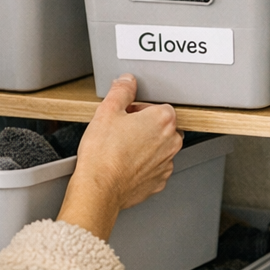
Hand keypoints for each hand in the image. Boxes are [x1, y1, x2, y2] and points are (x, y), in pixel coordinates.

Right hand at [57, 74, 181, 240]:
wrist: (99, 188)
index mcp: (162, 120)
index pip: (158, 106)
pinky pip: (154, 168)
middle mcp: (171, 142)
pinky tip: (125, 165)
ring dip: (144, 146)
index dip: (138, 109)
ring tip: (121, 150)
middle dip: (144, 127)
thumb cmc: (103, 154)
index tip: (125, 116)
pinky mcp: (158, 182)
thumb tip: (128, 81)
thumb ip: (122, 91)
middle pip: (162, 127)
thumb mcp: (107, 111)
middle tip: (121, 132)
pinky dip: (142, 166)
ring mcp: (166, 164)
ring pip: (159, 148)